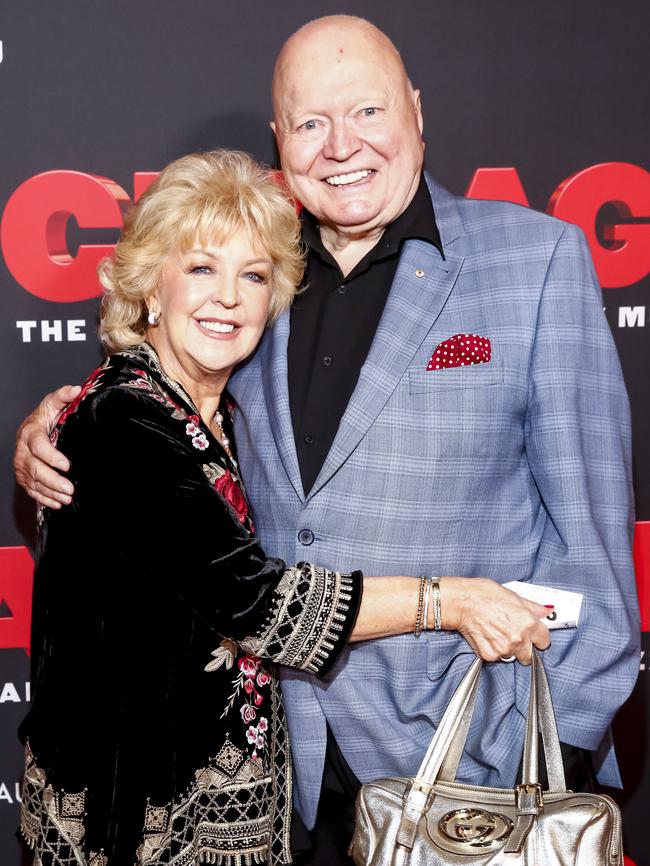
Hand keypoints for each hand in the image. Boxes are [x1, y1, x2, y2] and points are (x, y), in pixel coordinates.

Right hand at [14, 385, 80, 508]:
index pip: (39, 447)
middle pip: (36, 469)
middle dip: (53, 481)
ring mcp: (22, 467)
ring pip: (34, 483)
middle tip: (70, 489)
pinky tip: (57, 503)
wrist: (30, 431)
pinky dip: (44, 498)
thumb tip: (76, 389)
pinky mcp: (24, 477)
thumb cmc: (44, 418)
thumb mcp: (52, 405)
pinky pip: (32, 491)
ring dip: (51, 492)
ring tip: (67, 498)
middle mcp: (23, 452)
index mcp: (30, 433)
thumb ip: (63, 397)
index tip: (67, 465)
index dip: (52, 457)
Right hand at [440, 577, 550, 664]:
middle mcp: (518, 638)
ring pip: (512, 656)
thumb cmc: (483, 594)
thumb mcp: (512, 595)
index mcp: (528, 623)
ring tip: (496, 633)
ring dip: (507, 649)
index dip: (539, 638)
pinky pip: (496, 657)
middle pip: (530, 655)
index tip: (534, 636)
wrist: (460, 601)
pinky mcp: (490, 655)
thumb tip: (545, 611)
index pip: (544, 641)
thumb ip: (532, 607)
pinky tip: (487, 636)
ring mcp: (504, 649)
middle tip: (512, 635)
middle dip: (524, 648)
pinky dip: (492, 650)